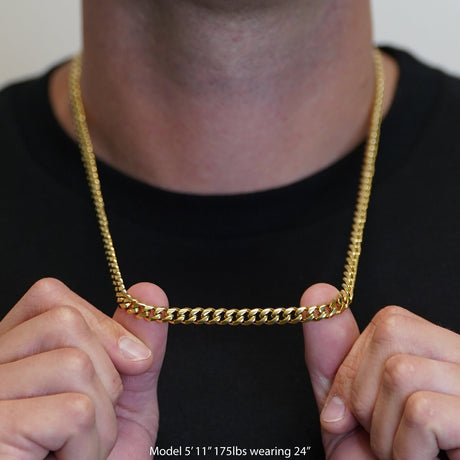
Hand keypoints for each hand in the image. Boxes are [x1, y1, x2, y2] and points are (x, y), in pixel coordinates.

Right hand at [0, 278, 167, 458]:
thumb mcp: (123, 399)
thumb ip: (137, 345)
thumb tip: (150, 292)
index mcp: (18, 356)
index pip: (50, 296)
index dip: (101, 325)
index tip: (130, 362)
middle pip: (65, 322)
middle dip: (105, 378)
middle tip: (87, 425)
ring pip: (74, 364)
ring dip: (100, 421)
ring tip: (74, 451)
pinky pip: (74, 411)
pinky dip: (90, 448)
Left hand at [302, 283, 459, 458]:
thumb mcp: (346, 404)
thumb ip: (331, 352)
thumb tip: (319, 293)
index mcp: (435, 354)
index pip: (390, 321)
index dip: (357, 368)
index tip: (354, 412)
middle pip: (391, 333)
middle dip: (363, 395)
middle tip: (380, 434)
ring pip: (402, 372)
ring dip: (382, 430)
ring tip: (400, 452)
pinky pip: (422, 413)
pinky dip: (404, 451)